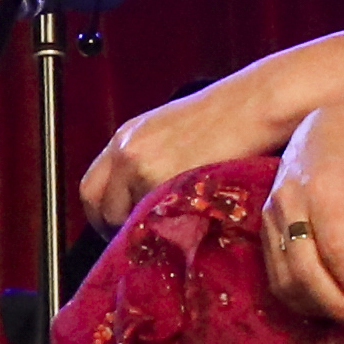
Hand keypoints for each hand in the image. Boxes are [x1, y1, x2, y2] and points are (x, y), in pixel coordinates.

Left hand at [80, 79, 292, 226]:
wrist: (254, 106)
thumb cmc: (222, 117)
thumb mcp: (168, 131)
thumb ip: (143, 161)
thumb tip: (134, 199)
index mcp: (124, 138)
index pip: (90, 188)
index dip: (102, 213)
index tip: (117, 226)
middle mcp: (128, 152)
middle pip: (101, 207)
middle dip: (114, 228)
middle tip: (137, 238)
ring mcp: (147, 169)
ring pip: (129, 219)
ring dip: (144, 229)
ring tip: (169, 228)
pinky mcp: (171, 184)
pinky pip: (157, 221)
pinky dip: (167, 228)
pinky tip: (186, 224)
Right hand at [256, 97, 343, 329]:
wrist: (328, 130)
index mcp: (324, 190)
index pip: (336, 250)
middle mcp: (289, 203)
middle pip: (304, 271)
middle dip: (336, 306)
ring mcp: (271, 215)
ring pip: (285, 279)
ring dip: (317, 308)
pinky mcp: (263, 225)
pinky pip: (276, 274)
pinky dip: (300, 298)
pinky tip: (325, 304)